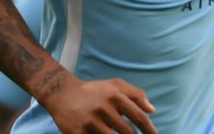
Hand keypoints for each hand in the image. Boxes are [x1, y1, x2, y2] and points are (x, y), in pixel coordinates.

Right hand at [42, 77, 156, 133]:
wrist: (62, 94)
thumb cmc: (95, 90)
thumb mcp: (116, 85)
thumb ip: (136, 95)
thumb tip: (152, 110)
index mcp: (115, 96)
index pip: (139, 117)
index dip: (150, 130)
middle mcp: (103, 108)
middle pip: (128, 132)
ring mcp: (90, 122)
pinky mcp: (78, 132)